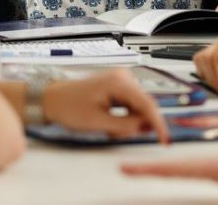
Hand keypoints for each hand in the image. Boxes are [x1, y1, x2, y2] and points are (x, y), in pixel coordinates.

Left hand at [44, 70, 168, 142]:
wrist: (53, 98)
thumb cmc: (70, 107)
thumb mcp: (99, 122)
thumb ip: (125, 125)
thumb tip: (146, 127)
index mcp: (120, 82)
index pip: (147, 104)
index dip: (158, 123)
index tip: (165, 139)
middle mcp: (124, 77)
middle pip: (144, 106)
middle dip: (135, 124)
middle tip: (115, 134)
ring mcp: (121, 80)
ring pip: (137, 108)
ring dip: (127, 122)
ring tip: (107, 128)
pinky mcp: (118, 86)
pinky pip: (130, 105)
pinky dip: (123, 117)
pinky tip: (108, 122)